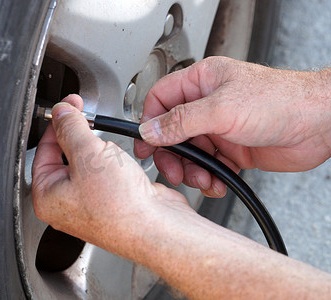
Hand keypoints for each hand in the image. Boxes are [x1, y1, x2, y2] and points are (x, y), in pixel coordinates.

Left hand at [31, 95, 189, 258]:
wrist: (157, 227)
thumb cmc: (120, 207)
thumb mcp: (87, 154)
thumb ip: (70, 128)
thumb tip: (61, 113)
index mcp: (48, 197)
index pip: (44, 150)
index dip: (56, 125)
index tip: (68, 108)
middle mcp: (67, 203)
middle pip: (66, 156)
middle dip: (81, 137)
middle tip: (88, 119)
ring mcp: (90, 203)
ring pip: (90, 163)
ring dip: (100, 151)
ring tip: (110, 152)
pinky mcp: (112, 200)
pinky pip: (107, 173)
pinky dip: (115, 163)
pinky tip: (123, 165)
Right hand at [134, 56, 330, 196]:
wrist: (318, 124)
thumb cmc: (280, 101)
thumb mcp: (222, 109)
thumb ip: (181, 121)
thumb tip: (150, 129)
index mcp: (202, 83)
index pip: (161, 99)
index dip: (149, 122)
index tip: (145, 144)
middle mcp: (208, 105)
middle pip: (172, 131)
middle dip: (172, 154)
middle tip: (174, 170)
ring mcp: (220, 128)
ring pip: (190, 153)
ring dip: (193, 171)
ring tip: (204, 179)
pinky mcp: (232, 149)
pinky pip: (210, 166)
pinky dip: (211, 178)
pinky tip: (218, 182)